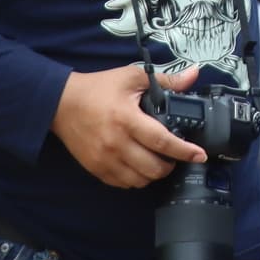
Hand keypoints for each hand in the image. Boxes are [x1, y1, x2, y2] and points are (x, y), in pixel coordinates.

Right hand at [53, 60, 201, 187]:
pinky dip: (136, 179)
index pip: (162, 141)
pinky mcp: (96, 168)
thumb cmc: (98, 88)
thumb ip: (165, 80)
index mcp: (127, 119)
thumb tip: (193, 75)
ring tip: (156, 161)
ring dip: (153, 174)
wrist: (60, 102)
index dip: (184, 151)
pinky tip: (138, 166)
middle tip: (173, 156)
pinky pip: (123, 184)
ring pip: (140, 180)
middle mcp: (116, 143)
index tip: (199, 155)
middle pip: (153, 168)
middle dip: (170, 165)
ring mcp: (105, 159)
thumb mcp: (131, 77)